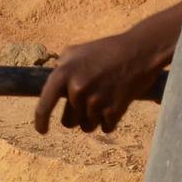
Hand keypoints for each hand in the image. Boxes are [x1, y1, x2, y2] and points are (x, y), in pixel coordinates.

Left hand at [33, 31, 165, 134]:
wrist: (140, 51)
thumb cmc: (108, 50)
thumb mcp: (77, 51)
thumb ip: (61, 67)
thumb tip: (49, 85)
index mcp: (63, 73)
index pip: (44, 106)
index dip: (41, 122)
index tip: (43, 130)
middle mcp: (77, 89)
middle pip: (69, 121)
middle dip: (77, 116)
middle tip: (91, 100)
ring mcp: (95, 101)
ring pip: (87, 126)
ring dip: (95, 119)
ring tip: (105, 100)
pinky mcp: (114, 111)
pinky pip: (106, 128)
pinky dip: (110, 121)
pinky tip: (116, 104)